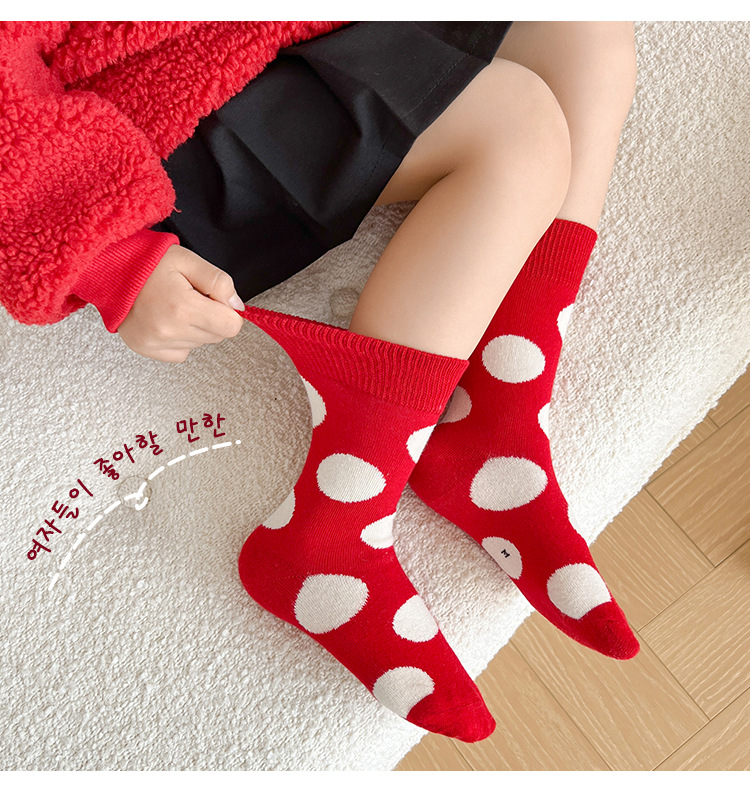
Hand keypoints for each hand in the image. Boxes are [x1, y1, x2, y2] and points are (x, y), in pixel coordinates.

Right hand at [117, 244, 244, 361]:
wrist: (109, 270)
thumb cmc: (148, 263)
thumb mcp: (189, 261)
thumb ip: (219, 282)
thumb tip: (237, 306)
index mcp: (183, 307)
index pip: (231, 327)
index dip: (229, 312)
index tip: (216, 300)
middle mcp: (169, 330)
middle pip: (217, 336)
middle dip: (211, 318)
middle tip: (191, 298)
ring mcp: (156, 343)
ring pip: (200, 344)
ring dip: (195, 328)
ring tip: (174, 306)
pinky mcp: (146, 349)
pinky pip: (181, 353)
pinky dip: (179, 339)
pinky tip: (165, 319)